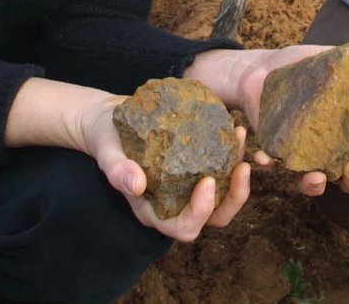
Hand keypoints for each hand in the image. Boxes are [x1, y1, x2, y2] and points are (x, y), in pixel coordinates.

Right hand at [80, 97, 253, 240]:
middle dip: (234, 197)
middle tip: (242, 167)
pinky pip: (222, 169)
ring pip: (224, 194)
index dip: (200, 211)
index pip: (183, 227)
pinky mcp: (196, 167)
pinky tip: (234, 128)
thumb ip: (118, 171)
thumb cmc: (106, 141)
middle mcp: (175, 204)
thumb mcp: (106, 153)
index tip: (207, 180)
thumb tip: (136, 186)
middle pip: (214, 218)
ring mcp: (188, 187)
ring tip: (240, 137)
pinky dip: (232, 153)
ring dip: (238, 174)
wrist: (109, 122)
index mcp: (154, 210)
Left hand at [188, 46, 348, 195]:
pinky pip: (272, 165)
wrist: (262, 69)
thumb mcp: (326, 58)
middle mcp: (330, 149)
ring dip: (316, 185)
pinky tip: (264, 158)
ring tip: (315, 177)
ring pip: (315, 183)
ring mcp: (303, 155)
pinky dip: (269, 164)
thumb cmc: (300, 68)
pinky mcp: (275, 151)